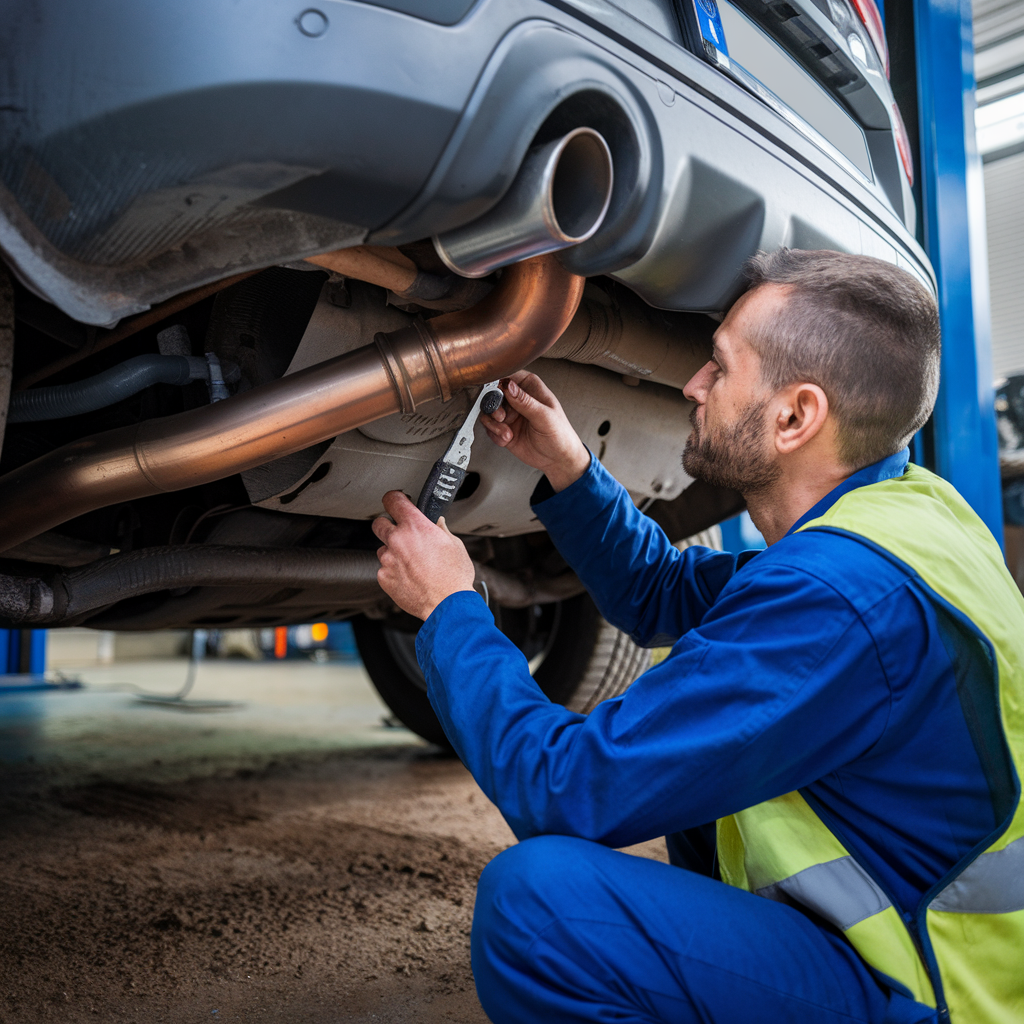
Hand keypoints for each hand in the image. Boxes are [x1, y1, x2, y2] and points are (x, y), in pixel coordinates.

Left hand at [372, 490, 476, 619]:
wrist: (447, 604)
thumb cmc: (454, 576)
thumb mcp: (454, 545)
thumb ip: (440, 530)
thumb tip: (437, 524)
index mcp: (415, 526)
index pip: (393, 500)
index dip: (394, 499)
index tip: (396, 501)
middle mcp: (397, 540)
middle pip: (379, 523)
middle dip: (388, 526)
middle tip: (402, 534)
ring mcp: (388, 560)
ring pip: (383, 549)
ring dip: (393, 552)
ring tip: (412, 564)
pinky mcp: (384, 578)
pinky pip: (384, 569)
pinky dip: (394, 571)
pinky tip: (410, 578)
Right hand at [481, 371, 590, 491]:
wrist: (557, 459)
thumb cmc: (559, 435)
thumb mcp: (544, 417)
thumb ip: (526, 402)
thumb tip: (509, 386)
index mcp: (530, 387)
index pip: (509, 375)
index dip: (498, 381)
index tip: (495, 391)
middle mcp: (518, 398)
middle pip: (493, 392)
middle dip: (493, 406)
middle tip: (501, 417)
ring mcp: (510, 413)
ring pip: (488, 410)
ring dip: (494, 423)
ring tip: (506, 432)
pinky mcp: (503, 428)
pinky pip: (489, 427)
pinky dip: (495, 434)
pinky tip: (507, 439)